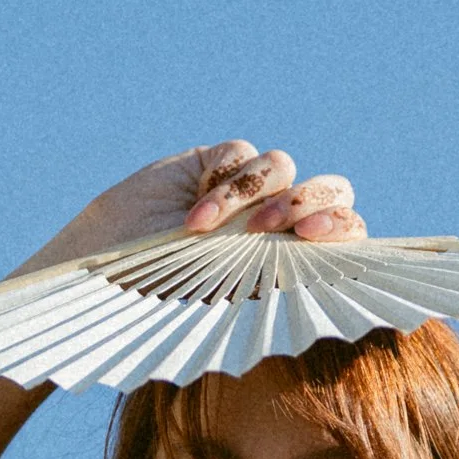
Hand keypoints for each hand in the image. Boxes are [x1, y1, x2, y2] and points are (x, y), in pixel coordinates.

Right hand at [37, 145, 370, 274]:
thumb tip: (332, 286)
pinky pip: (240, 154)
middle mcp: (281, 220)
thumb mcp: (237, 302)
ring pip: (284, 167)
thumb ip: (282, 285)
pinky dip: (223, 184)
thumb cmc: (175, 303)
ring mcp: (250, 189)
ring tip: (218, 230)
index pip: (347, 231)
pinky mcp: (216, 164)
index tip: (313, 237)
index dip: (342, 228)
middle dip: (310, 203)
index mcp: (299, 256)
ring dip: (257, 194)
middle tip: (280, 229)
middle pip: (330, 189)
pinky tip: (196, 218)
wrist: (111, 282)